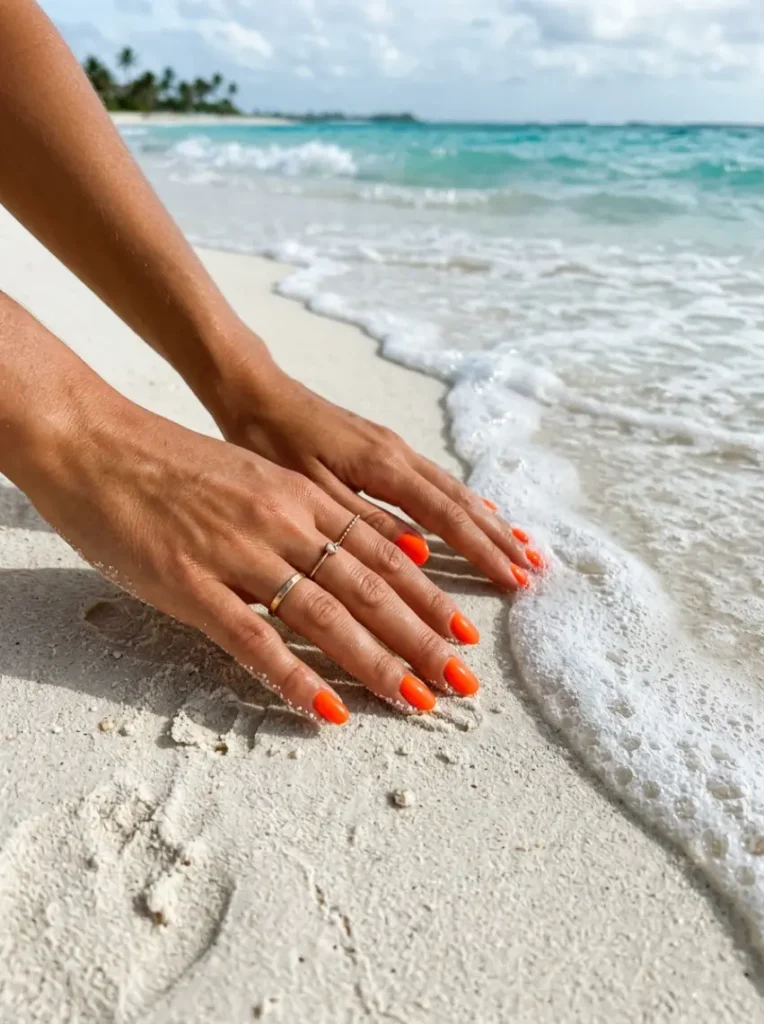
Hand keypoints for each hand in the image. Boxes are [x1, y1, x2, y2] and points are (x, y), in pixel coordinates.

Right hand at [22, 389, 486, 724]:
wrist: (98, 444)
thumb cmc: (176, 464)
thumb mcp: (259, 477)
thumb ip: (315, 514)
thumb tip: (378, 550)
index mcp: (301, 496)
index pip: (384, 554)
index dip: (429, 596)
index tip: (468, 632)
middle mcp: (283, 522)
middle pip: (370, 588)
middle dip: (423, 638)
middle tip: (463, 682)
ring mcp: (239, 554)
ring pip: (326, 615)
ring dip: (377, 662)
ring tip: (417, 699)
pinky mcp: (193, 584)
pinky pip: (254, 639)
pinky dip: (296, 678)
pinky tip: (329, 709)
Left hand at [214, 363, 543, 589]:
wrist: (253, 389)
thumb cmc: (270, 439)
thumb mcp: (310, 489)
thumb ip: (363, 523)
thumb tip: (419, 556)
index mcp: (384, 465)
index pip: (446, 516)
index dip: (482, 550)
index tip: (513, 579)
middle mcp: (398, 454)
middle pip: (461, 501)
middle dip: (498, 538)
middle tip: (533, 569)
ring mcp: (392, 447)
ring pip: (451, 489)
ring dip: (487, 521)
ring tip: (519, 546)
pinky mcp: (381, 447)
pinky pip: (434, 480)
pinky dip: (461, 503)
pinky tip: (473, 514)